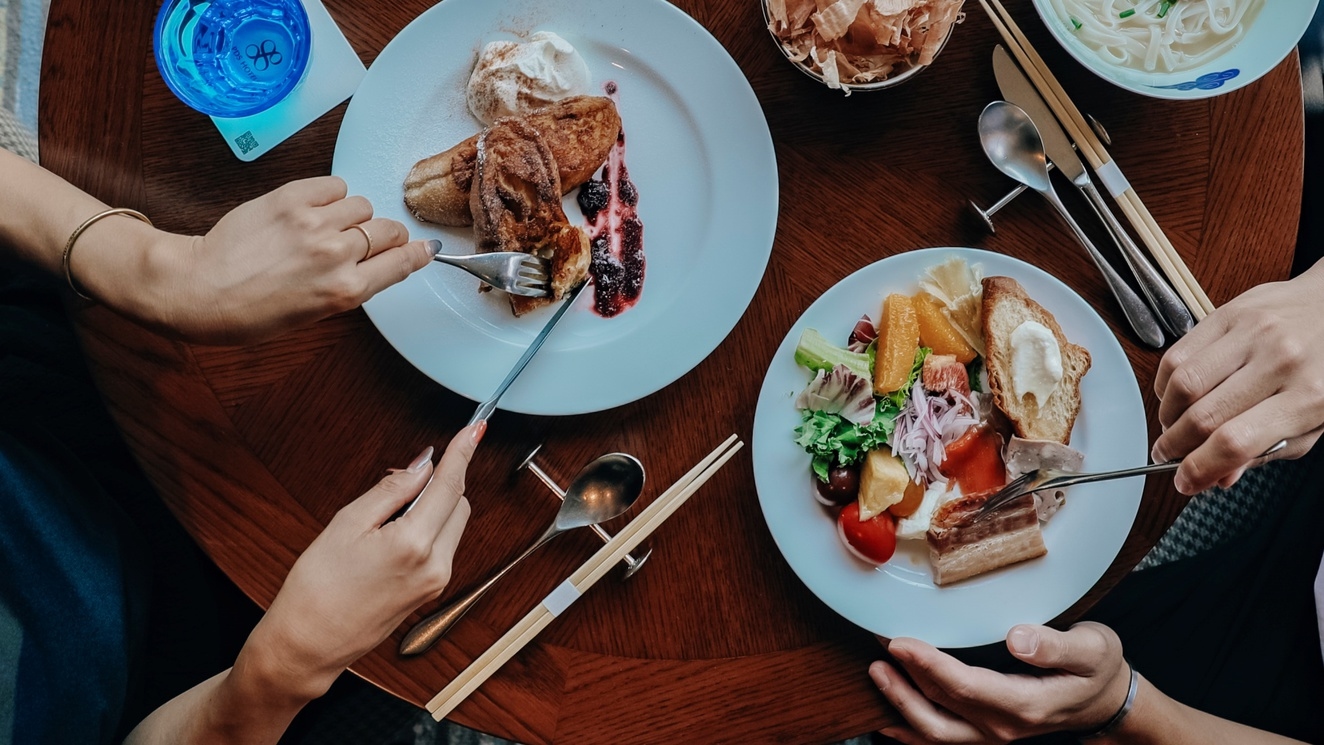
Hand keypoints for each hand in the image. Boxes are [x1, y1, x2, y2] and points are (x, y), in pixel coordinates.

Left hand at [86, 176, 438, 344]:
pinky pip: (335, 186)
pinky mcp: (293, 198)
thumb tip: (380, 263)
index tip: (424, 249)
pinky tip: (313, 210)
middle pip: (389, 230)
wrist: (199, 289)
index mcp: (346, 291)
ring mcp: (315, 223)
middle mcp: (337, 254)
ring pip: (362, 206)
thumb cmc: (250, 313)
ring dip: (353, 215)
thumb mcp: (314, 314)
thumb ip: (351, 286)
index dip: (416, 254)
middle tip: (366, 240)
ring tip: (328, 226)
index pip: (402, 262)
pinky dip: (332, 196)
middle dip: (385, 236)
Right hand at [234, 423, 481, 701]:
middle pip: (458, 503)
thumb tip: (423, 464)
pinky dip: (429, 528)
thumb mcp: (348, 524)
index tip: (474, 429)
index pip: (450, 485)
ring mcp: (437, 582)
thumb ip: (392, 490)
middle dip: (439, 482)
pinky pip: (442, 546)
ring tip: (386, 514)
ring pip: (453, 525)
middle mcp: (436, 566)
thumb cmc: (317, 588)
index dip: (463, 452)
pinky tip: (394, 534)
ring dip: (433, 506)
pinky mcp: (431, 592)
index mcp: (415, 544)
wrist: (308, 644)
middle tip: (399, 478)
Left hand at [870, 623, 1130, 743]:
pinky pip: (940, 738)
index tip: (900, 642)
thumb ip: (1055, 645)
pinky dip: (909, 730)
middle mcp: (1004, 727)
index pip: (966, 687)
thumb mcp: (1093, 648)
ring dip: (901, 704)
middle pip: (942, 709)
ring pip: (935, 731)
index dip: (928, 666)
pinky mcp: (984, 733)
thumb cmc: (1098, 669)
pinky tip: (886, 717)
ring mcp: (992, 735)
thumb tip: (1019, 637)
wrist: (1107, 701)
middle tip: (878, 648)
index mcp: (1027, 705)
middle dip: (904, 680)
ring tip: (875, 674)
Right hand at [1151, 268, 1323, 494]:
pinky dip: (1165, 384)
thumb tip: (1218, 476)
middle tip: (1170, 455)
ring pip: (1183, 384)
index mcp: (1309, 397)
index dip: (1199, 468)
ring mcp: (1252, 333)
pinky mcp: (1228, 313)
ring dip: (1167, 414)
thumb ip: (1267, 450)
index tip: (1184, 481)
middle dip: (1176, 446)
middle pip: (1203, 415)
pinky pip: (1177, 354)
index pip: (1236, 442)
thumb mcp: (1315, 421)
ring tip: (1173, 424)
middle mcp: (1280, 361)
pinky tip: (1175, 395)